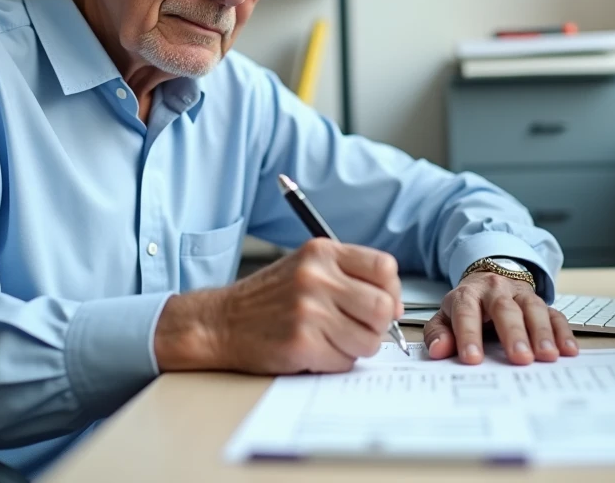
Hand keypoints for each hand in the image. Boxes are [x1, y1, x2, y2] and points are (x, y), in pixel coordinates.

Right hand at [153, 238, 402, 374]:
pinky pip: (345, 361)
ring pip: (369, 339)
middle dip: (377, 325)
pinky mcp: (301, 342)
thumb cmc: (268, 299)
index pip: (384, 268)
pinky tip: (314, 351)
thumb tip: (394, 306)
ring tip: (331, 340)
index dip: (391, 291)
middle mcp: (316, 276)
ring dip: (356, 347)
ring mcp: (308, 310)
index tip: (382, 304)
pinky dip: (335, 362)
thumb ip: (348, 276)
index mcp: (321, 252)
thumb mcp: (306, 267)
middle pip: (383, 307)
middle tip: (357, 328)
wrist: (220, 322)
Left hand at [423, 271, 577, 364]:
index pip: (466, 312)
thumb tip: (438, 351)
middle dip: (513, 333)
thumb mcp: (446, 317)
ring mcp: (521, 295)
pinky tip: (569, 351)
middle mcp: (496, 291)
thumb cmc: (467, 307)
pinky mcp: (542, 303)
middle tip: (520, 358)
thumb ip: (438, 334)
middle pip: (505, 309)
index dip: (469, 335)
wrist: (489, 280)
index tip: (472, 359)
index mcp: (468, 295)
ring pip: (533, 308)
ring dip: (542, 333)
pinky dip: (563, 332)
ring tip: (547, 356)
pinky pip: (555, 314)